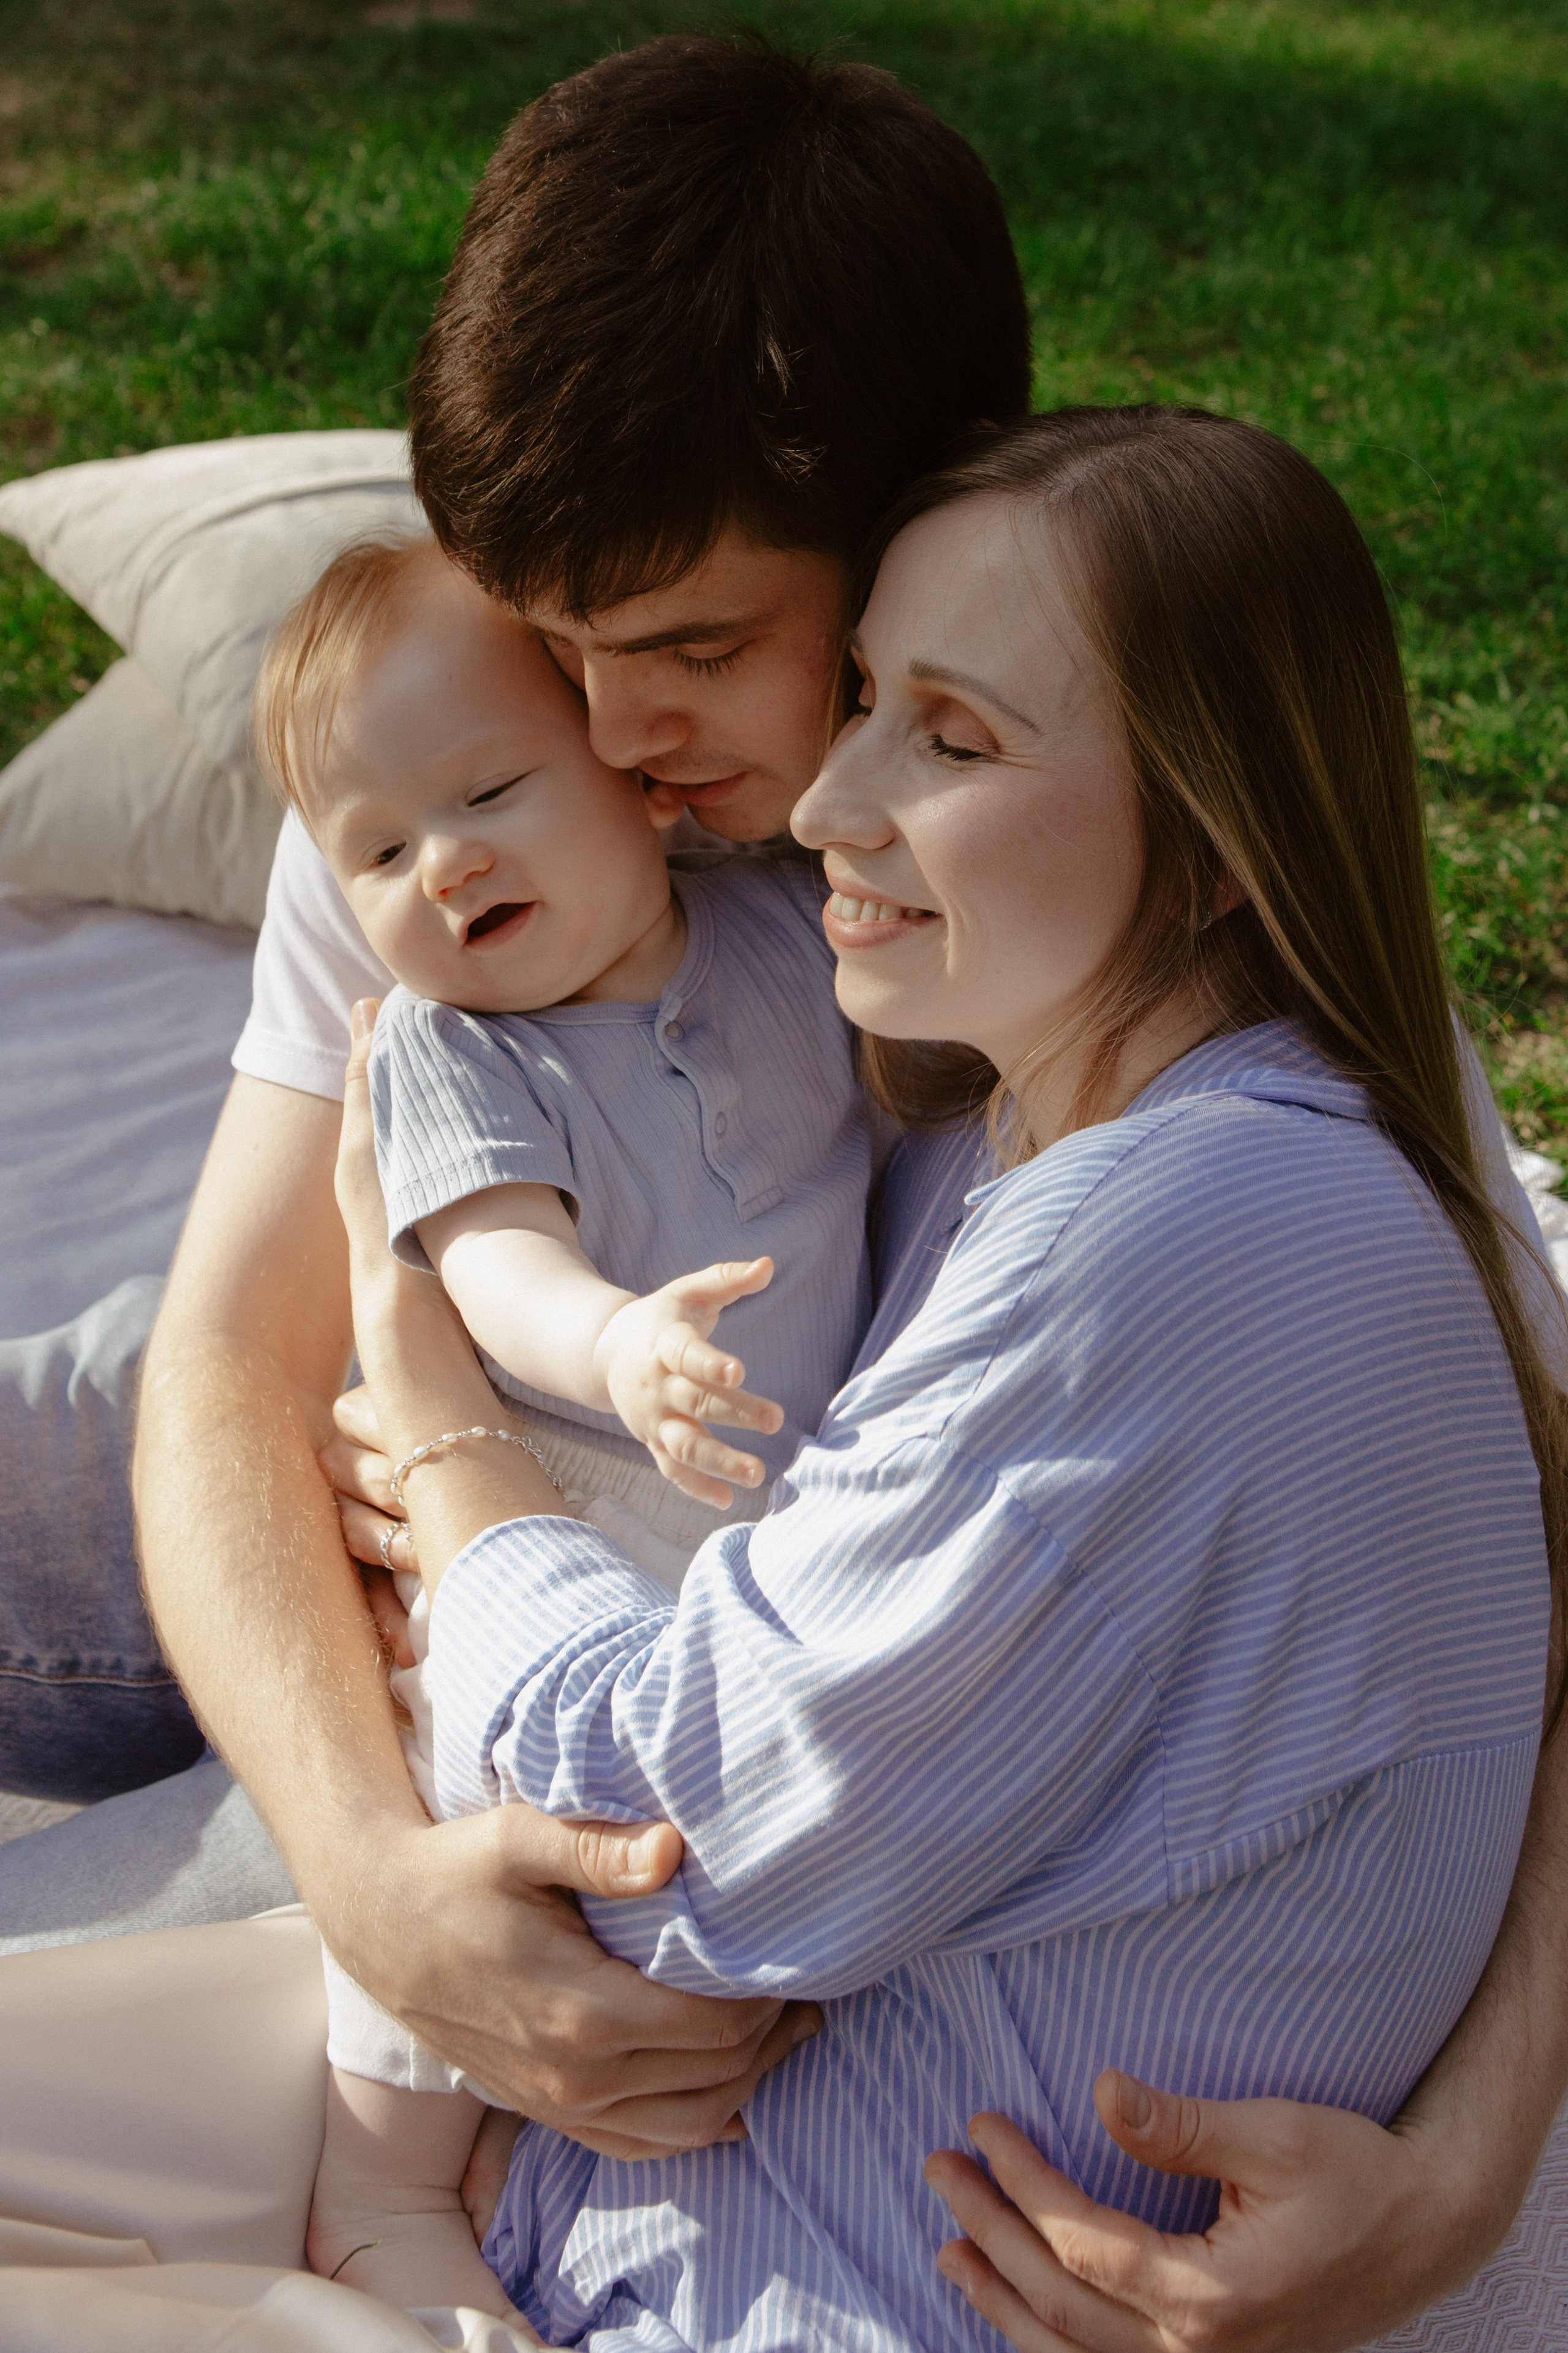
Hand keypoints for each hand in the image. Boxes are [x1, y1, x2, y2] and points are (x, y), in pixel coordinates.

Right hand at [327, 1801, 820, 2161]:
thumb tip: (675, 1850)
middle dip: (772, 2038)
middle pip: (712, 2075)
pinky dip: (692, 2130)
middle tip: (809, 1990)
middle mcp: (575, 2074)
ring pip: (685, 2122)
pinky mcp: (542, 2109)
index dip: (767, 1999)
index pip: (712, 2026)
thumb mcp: (517, 1839)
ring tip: (787, 2035)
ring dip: (747, 2084)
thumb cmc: (452, 1870)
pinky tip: (730, 2104)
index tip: (796, 1960)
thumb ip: (598, 1849)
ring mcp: (556, 2102)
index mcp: (581, 2010)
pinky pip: (636, 2144)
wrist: (376, 1922)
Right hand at [596, 1258, 784, 1507]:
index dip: (709, 1363)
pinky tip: (728, 1501)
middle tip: (775, 1419)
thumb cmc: (661, 1318)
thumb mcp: (688, 1292)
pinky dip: (697, 1488)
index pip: (686, 1354)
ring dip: (719, 1462)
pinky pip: (672, 1470)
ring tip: (757, 1474)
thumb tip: (768, 1265)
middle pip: (695, 1403)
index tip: (738, 1371)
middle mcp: (657, 1385)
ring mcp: (653, 1418)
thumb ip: (727, 1279)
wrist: (606, 1351)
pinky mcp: (653, 1442)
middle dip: (735, 1412)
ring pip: (684, 1445)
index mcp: (664, 1343)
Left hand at [924, 2072, 1501, 2352]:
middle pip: (1060, 2303)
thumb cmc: (1354, 2175)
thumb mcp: (1275, 2136)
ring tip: (950, 2250)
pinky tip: (1015, 2303)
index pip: (1080, 2243)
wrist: (1424, 2233)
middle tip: (939, 2169)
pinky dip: (1049, 2338)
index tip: (982, 2126)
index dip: (1021, 2184)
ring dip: (1003, 2301)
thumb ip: (1182, 2125)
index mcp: (1210, 2296)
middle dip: (990, 2233)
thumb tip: (1102, 2090)